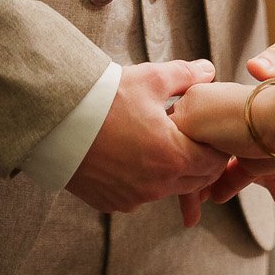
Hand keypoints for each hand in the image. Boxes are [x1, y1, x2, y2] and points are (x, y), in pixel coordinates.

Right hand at [65, 60, 227, 213]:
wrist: (57, 122)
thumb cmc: (105, 99)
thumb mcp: (150, 79)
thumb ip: (185, 76)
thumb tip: (208, 72)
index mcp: (173, 156)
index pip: (214, 161)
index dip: (217, 147)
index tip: (212, 134)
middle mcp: (156, 185)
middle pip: (195, 180)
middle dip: (199, 162)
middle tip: (193, 140)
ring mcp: (133, 198)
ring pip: (167, 189)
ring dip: (172, 173)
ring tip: (161, 146)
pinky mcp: (111, 202)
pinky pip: (139, 196)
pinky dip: (143, 182)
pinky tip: (133, 159)